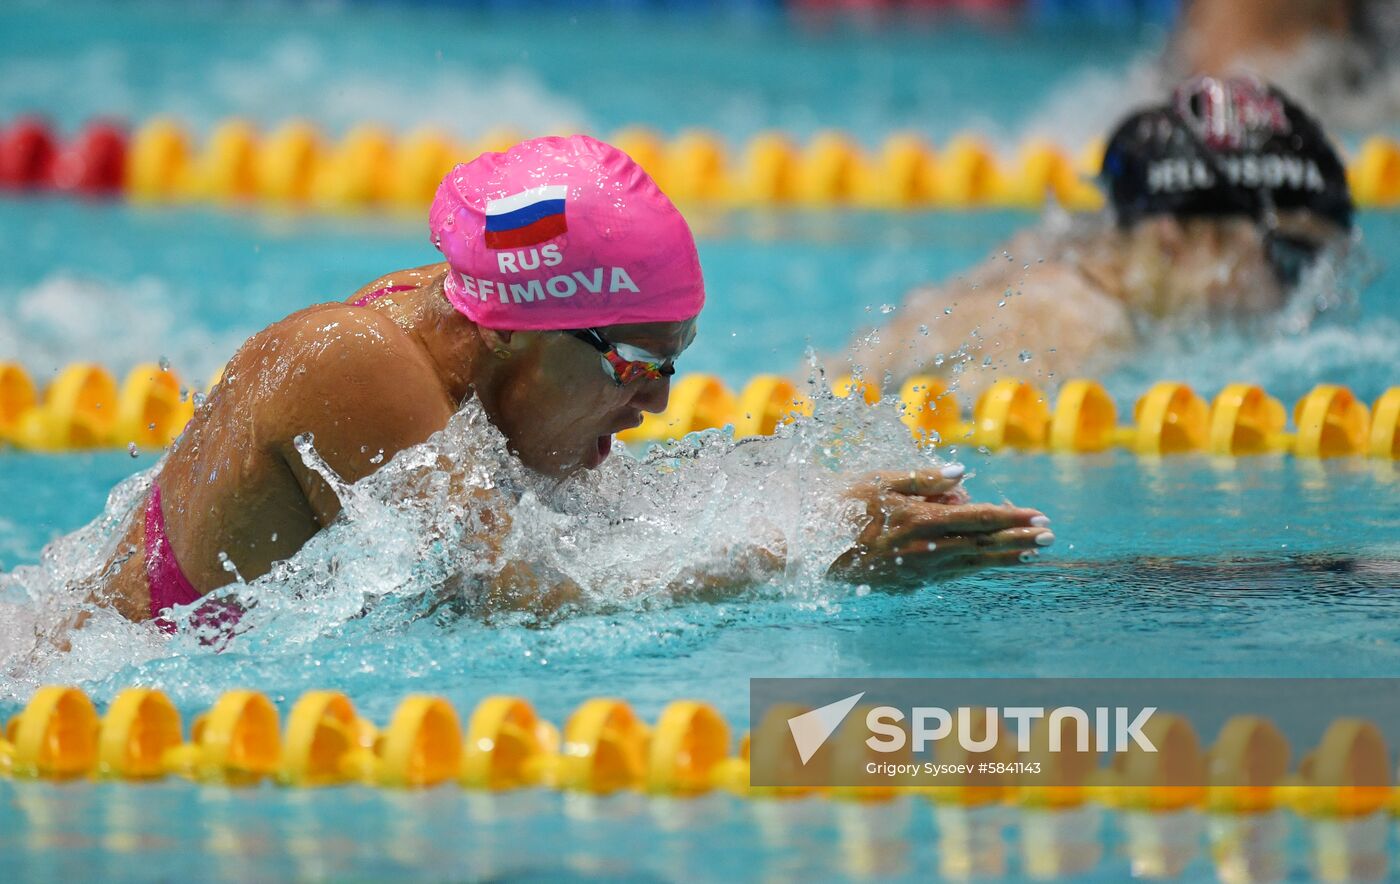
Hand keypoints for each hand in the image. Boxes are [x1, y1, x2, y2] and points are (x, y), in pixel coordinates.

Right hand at [830, 466, 1052, 587]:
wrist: (808, 547)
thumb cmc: (841, 504)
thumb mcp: (879, 480)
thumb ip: (924, 478)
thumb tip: (964, 475)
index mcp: (922, 520)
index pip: (980, 518)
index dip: (1013, 518)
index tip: (1040, 516)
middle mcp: (926, 550)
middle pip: (983, 545)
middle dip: (1019, 540)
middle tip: (1049, 537)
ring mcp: (918, 571)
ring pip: (971, 564)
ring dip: (1003, 557)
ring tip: (1030, 553)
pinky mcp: (908, 584)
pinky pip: (950, 574)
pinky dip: (975, 567)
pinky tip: (987, 563)